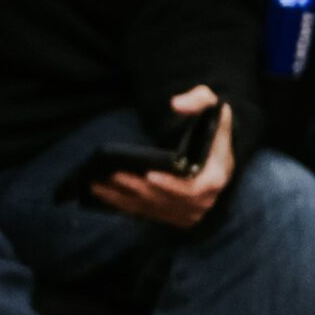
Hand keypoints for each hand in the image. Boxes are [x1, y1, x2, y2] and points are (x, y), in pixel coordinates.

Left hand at [90, 86, 234, 227]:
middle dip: (138, 189)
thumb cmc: (208, 126)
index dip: (171, 185)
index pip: (194, 189)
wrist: (211, 148)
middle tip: (113, 175)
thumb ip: (199, 99)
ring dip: (124, 199)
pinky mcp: (172, 215)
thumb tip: (177, 104)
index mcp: (216, 177)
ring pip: (152, 209)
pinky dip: (123, 205)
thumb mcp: (211, 105)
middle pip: (166, 200)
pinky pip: (146, 213)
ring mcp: (188, 211)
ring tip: (98, 185)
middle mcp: (204, 200)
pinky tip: (102, 195)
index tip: (149, 175)